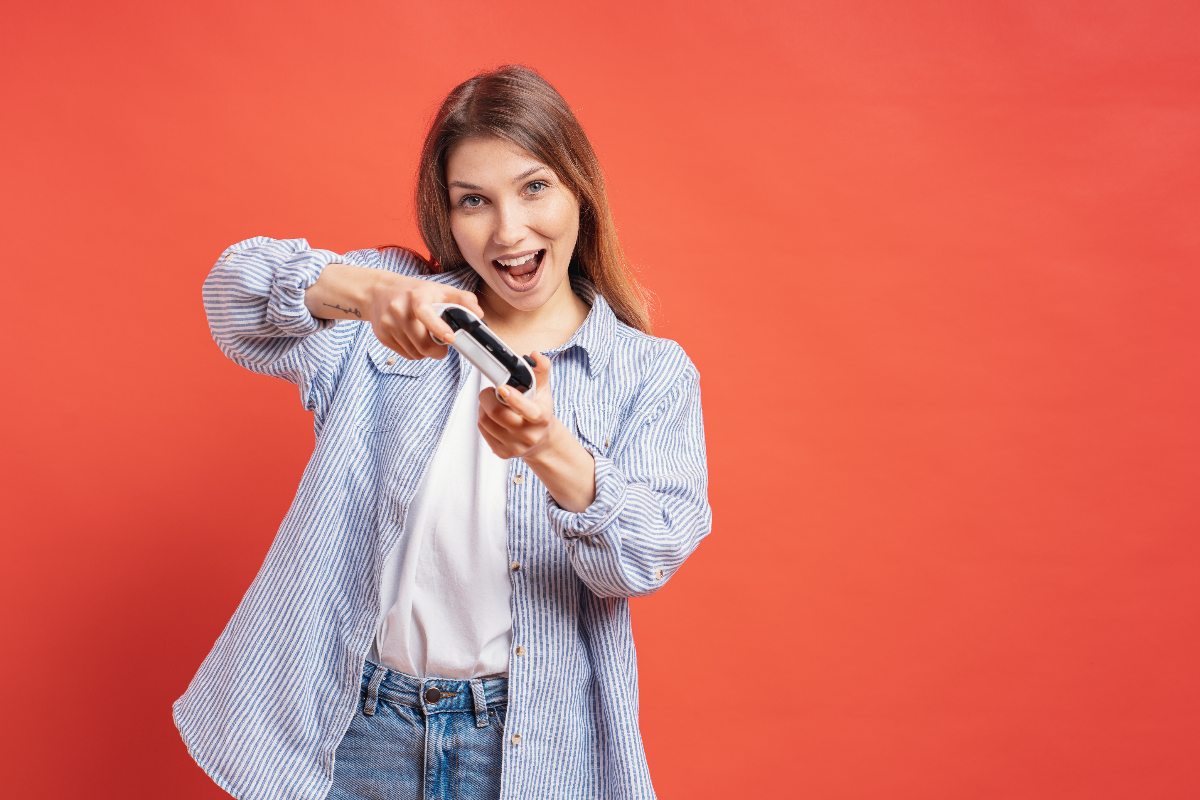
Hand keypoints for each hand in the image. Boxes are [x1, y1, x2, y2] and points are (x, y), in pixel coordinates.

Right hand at [368, 273, 484, 359]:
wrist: (379, 291)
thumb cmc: (414, 292)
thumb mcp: (439, 289)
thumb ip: (462, 299)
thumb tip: (478, 314)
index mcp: (416, 296)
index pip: (424, 313)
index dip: (438, 327)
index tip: (450, 338)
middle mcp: (399, 309)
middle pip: (422, 343)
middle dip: (437, 350)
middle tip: (444, 345)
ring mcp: (388, 323)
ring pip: (415, 353)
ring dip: (426, 352)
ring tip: (427, 339)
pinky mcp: (382, 335)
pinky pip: (405, 355)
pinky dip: (415, 352)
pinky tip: (415, 340)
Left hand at [477, 352, 563, 459]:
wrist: (541, 440)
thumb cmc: (540, 410)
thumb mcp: (544, 389)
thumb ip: (541, 369)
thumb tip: (535, 355)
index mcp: (541, 418)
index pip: (527, 410)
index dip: (513, 399)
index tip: (502, 388)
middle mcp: (529, 435)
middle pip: (498, 414)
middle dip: (488, 397)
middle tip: (490, 391)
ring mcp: (515, 446)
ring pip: (486, 421)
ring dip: (483, 407)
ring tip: (492, 402)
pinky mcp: (502, 452)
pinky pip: (482, 430)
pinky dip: (483, 419)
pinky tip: (492, 415)